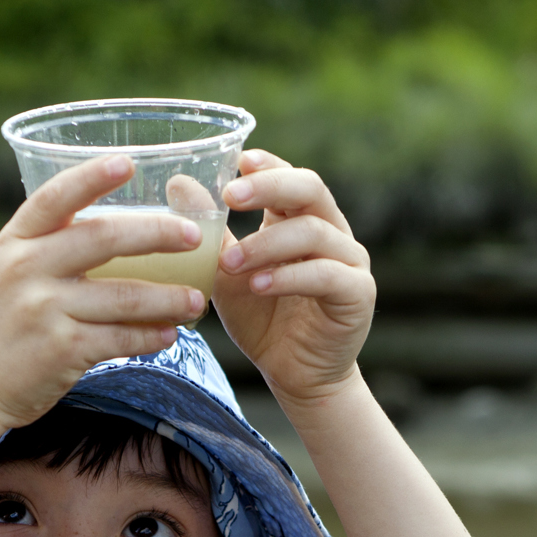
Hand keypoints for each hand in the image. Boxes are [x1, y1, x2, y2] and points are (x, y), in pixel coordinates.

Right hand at [0, 155, 210, 428]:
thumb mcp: (6, 273)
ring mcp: (44, 309)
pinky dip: (151, 336)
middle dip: (159, 233)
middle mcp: (27, 269)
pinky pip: (121, 338)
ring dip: (169, 298)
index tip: (127, 163)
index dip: (92, 176)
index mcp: (15, 242)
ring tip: (196, 300)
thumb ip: (47, 249)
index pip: (56, 197)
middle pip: (105, 238)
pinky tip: (168, 334)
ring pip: (125, 296)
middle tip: (195, 237)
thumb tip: (117, 232)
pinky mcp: (62, 350)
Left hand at [213, 151, 375, 406]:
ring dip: (266, 244)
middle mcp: (332, 231)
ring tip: (230, 262)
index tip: (238, 161)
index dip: (267, 165)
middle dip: (268, 187)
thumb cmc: (263, 319)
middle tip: (230, 196)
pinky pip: (326, 274)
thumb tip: (178, 182)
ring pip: (313, 232)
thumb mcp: (227, 273)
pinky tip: (259, 285)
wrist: (296, 375)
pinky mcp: (358, 293)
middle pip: (309, 188)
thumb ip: (212, 232)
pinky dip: (289, 277)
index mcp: (301, 219)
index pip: (290, 176)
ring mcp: (350, 260)